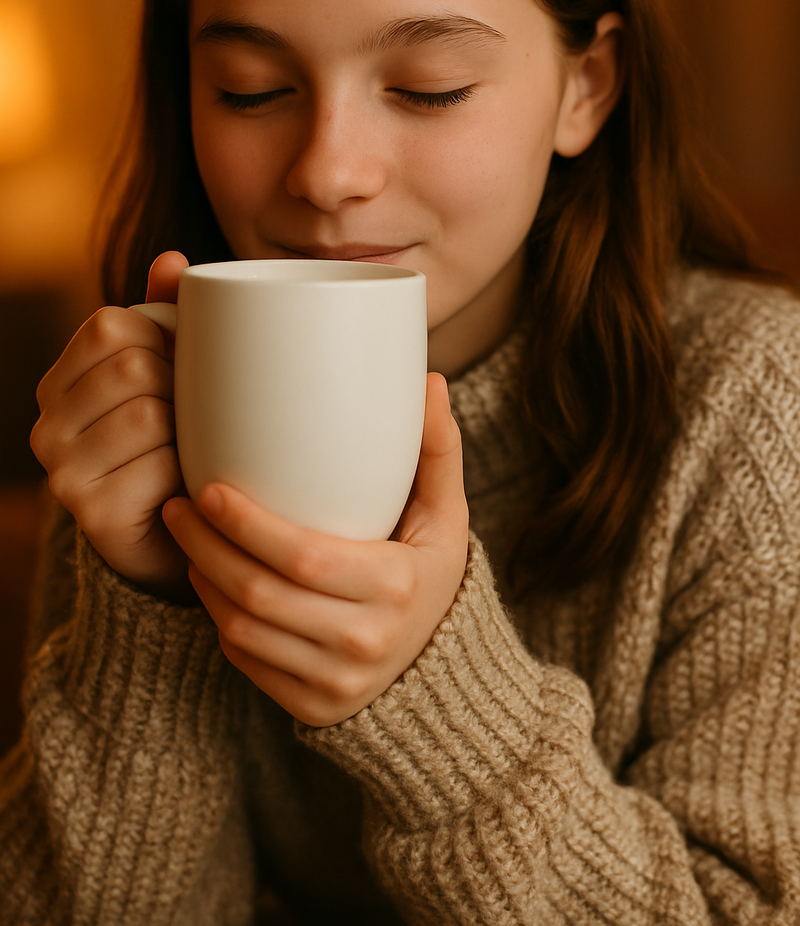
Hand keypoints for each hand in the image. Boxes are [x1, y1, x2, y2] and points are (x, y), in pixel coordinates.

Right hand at [31, 251, 193, 597]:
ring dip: (186, 431)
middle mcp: (46, 423)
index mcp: (60, 380)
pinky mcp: (91, 512)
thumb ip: (167, 315)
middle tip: (194, 415)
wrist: (171, 534)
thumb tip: (171, 260)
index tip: (183, 366)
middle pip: (134, 367)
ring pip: (148, 413)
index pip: (111, 325)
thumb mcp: (169, 373)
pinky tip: (185, 481)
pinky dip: (186, 470)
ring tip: (189, 448)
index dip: (164, 339)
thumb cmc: (173, 441)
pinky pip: (158, 465)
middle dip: (180, 387)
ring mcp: (61, 470)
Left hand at [162, 373, 468, 725]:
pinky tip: (209, 581)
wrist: (440, 671)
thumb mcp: (446, 515)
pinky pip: (245, 660)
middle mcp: (364, 641)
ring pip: (243, 630)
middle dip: (207, 548)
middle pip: (261, 595)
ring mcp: (335, 681)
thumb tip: (431, 381)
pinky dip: (219, 618)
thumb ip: (437, 450)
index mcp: (395, 587)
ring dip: (203, 581)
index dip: (249, 527)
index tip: (211, 490)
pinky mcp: (311, 707)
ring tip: (186, 538)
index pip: (304, 558)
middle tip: (179, 507)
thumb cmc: (430, 574)